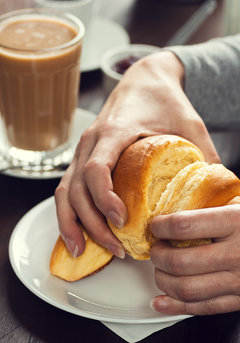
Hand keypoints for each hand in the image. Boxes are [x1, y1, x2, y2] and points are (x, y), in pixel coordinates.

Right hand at [55, 51, 218, 257]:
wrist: (144, 80)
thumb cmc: (163, 100)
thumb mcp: (189, 123)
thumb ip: (205, 154)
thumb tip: (219, 191)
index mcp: (114, 131)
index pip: (96, 168)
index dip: (104, 198)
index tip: (121, 221)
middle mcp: (90, 141)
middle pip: (76, 188)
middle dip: (91, 223)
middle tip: (115, 247)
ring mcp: (82, 150)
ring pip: (65, 191)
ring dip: (71, 223)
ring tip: (82, 250)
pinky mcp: (82, 157)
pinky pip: (67, 188)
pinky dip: (69, 212)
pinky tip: (78, 232)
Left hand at [149, 204, 239, 314]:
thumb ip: (214, 199)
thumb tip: (183, 190)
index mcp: (236, 222)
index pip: (184, 226)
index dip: (161, 226)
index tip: (155, 225)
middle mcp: (237, 253)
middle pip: (181, 262)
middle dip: (158, 255)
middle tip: (155, 248)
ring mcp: (239, 280)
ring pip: (187, 289)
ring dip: (163, 280)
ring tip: (159, 269)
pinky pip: (203, 308)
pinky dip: (176, 307)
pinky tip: (161, 301)